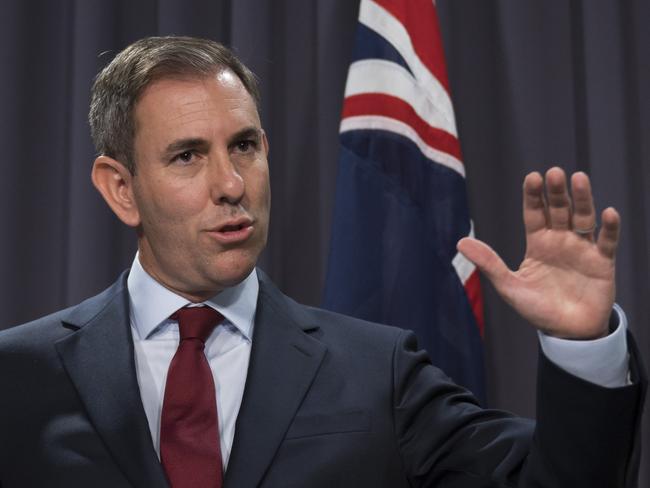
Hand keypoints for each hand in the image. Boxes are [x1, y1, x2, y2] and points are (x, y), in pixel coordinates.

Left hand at [458, 167, 618, 338]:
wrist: (567, 334)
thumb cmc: (537, 309)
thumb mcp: (509, 286)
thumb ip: (489, 263)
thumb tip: (460, 242)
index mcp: (538, 244)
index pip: (534, 214)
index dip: (533, 196)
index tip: (532, 177)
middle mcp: (560, 241)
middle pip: (559, 210)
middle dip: (556, 192)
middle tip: (554, 172)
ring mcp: (582, 249)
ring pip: (583, 219)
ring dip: (582, 200)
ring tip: (579, 179)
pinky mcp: (602, 263)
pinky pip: (607, 242)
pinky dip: (609, 228)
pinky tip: (608, 213)